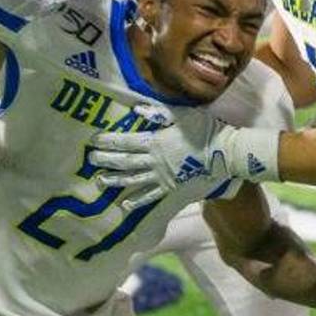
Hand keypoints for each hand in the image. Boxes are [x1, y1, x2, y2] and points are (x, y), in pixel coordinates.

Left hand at [88, 105, 279, 210]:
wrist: (224, 154)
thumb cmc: (205, 130)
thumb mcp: (183, 115)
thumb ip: (159, 113)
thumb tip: (137, 110)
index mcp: (155, 142)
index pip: (127, 141)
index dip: (109, 141)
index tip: (94, 140)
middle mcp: (154, 161)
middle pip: (125, 161)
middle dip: (107, 160)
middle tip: (91, 160)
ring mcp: (161, 177)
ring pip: (133, 179)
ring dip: (115, 180)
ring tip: (100, 181)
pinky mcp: (170, 187)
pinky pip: (150, 196)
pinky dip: (137, 201)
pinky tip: (124, 205)